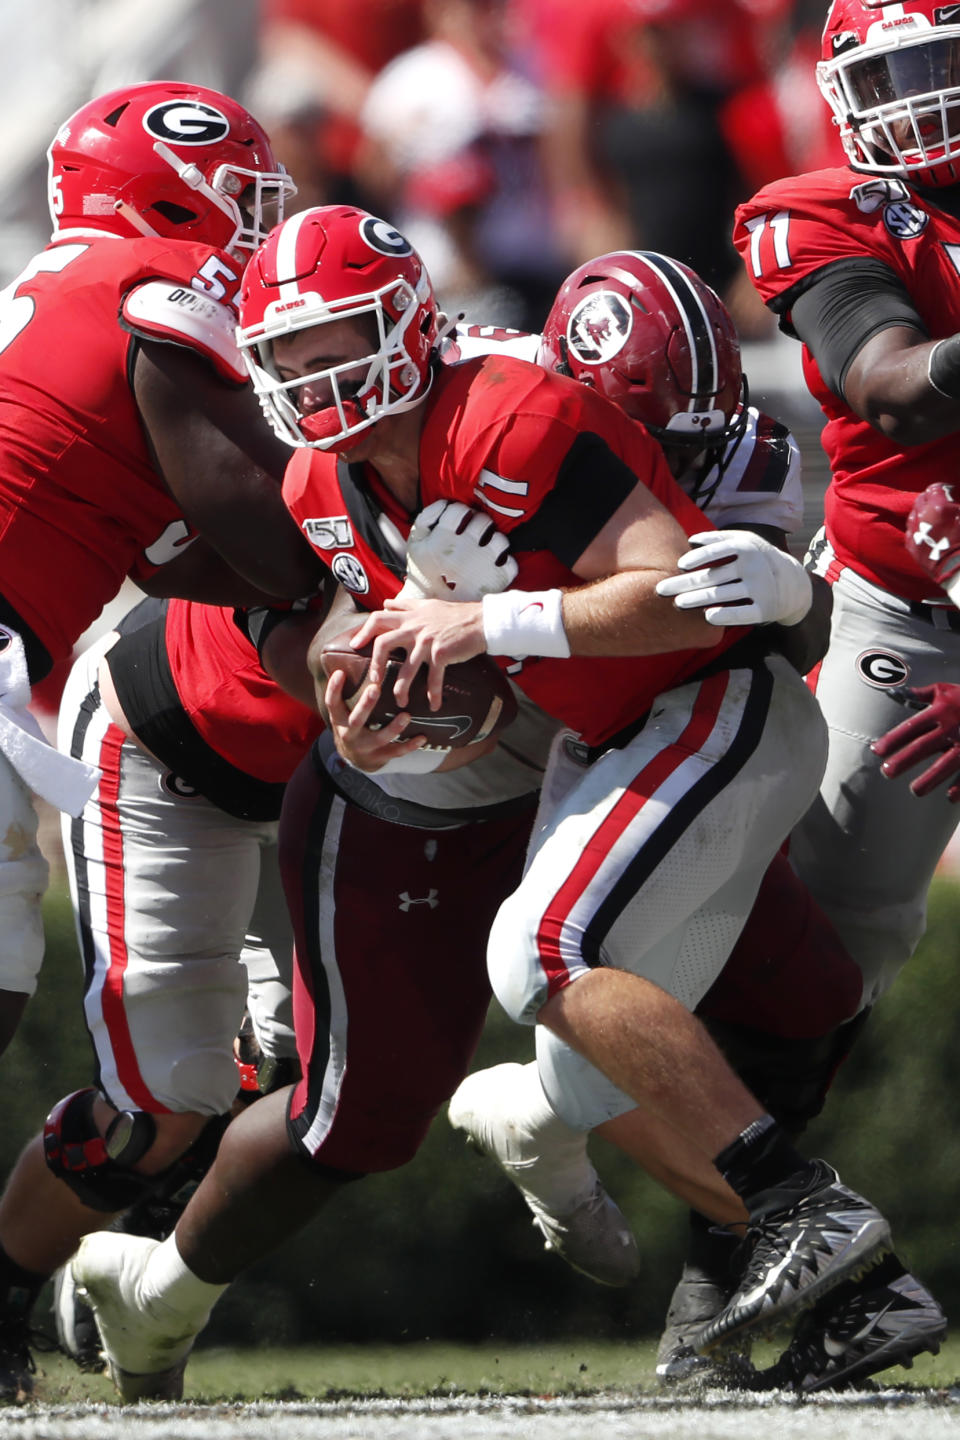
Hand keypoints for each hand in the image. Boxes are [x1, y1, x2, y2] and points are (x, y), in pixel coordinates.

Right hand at [323, 665, 428, 773]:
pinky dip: (410, 745)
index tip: (340, 672)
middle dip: (366, 704)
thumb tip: (353, 652)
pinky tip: (422, 737)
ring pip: (379, 738)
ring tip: (406, 716)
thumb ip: (348, 689)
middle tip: (375, 688)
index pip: (332, 703)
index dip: (334, 689)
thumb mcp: (343, 710)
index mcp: (339, 719)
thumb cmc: (352, 723)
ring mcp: (365, 748)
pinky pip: (396, 752)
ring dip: (393, 728)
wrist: (354, 758)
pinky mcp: (380, 758)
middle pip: (356, 719)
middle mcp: (349, 734)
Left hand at [350, 595, 485, 709]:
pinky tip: (433, 706)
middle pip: (384, 644)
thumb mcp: (427, 604)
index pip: (378, 618)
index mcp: (409, 616)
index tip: (355, 644)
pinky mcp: (441, 653)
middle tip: (373, 682)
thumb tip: (387, 603)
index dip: (364, 631)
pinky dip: (433, 694)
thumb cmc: (455, 614)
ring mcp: (427, 641)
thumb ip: (405, 605)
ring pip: (406, 668)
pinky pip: (433, 678)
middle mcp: (415, 627)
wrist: (481, 621)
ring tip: (400, 702)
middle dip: (375, 665)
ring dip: (401, 688)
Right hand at [402, 500, 516, 601]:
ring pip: (500, 540)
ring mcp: (482, 565)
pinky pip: (510, 563)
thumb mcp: (415, 542)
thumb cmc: (423, 570)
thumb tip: (446, 503)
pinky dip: (505, 563)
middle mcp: (464, 548)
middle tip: (474, 534)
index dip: (460, 513)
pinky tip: (494, 565)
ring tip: (485, 549)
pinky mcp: (496, 581)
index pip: (459, 510)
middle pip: (483, 521)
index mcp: (443, 538)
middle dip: (479, 523)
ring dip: (494, 541)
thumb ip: (426, 518)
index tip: (460, 522)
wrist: (430, 605)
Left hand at [654, 530, 812, 626]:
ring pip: (723, 595)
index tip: (680, 565)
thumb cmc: (758, 558)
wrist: (794, 583)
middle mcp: (754, 566)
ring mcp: (760, 588)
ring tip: (677, 603)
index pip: (719, 550)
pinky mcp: (765, 609)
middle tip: (661, 590)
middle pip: (713, 576)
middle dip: (685, 583)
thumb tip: (691, 541)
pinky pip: (743, 613)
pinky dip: (726, 615)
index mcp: (746, 547)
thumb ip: (719, 539)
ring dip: (697, 600)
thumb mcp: (745, 541)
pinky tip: (708, 617)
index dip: (699, 557)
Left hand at [871, 683, 959, 799]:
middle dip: (905, 760)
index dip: (893, 739)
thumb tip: (895, 693)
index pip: (912, 727)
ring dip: (931, 778)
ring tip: (915, 790)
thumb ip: (920, 694)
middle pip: (924, 746)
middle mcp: (952, 727)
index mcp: (941, 711)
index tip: (876, 751)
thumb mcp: (944, 690)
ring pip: (947, 763)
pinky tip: (950, 796)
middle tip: (887, 772)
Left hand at [905, 483, 959, 598]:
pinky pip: (910, 531)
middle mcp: (923, 516)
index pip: (935, 488)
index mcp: (939, 506)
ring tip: (931, 518)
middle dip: (930, 499)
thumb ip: (957, 506)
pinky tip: (925, 532)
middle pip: (921, 500)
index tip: (949, 493)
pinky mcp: (911, 546)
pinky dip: (916, 529)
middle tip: (940, 505)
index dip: (943, 490)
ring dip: (921, 513)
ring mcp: (915, 532)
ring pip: (913, 515)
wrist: (959, 570)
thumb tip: (953, 506)